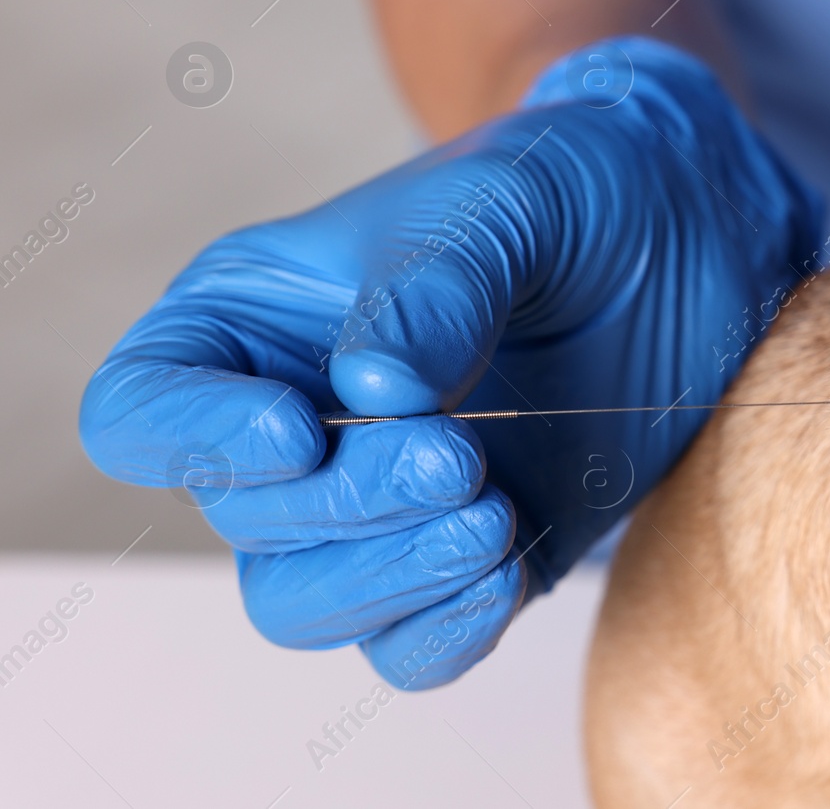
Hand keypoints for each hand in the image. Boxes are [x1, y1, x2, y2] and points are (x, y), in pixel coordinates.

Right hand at [80, 38, 818, 688]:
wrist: (687, 231)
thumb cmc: (571, 186)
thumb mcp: (508, 197)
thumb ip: (437, 284)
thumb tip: (372, 389)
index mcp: (257, 319)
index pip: (142, 410)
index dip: (191, 442)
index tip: (300, 431)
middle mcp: (300, 419)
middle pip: (244, 520)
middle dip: (347, 504)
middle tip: (460, 456)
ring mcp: (382, 497)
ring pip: (309, 604)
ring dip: (391, 579)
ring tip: (492, 514)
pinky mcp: (466, 551)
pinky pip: (410, 644)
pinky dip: (444, 629)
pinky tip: (506, 572)